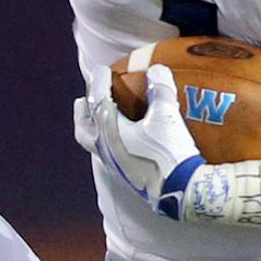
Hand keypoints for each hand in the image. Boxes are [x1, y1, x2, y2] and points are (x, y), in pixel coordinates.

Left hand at [75, 66, 204, 219]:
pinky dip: (109, 141)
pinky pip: (109, 154)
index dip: (99, 81)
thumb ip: (161, 88)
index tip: (103, 70)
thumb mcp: (167, 114)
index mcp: (108, 131)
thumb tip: (157, 69)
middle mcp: (105, 149)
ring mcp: (114, 165)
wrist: (179, 190)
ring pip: (94, 144)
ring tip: (101, 118)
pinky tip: (124, 139)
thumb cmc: (169, 151)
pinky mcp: (126, 176)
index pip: (97, 99)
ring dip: (93, 128)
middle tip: (82, 99)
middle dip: (81, 112)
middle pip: (83, 129)